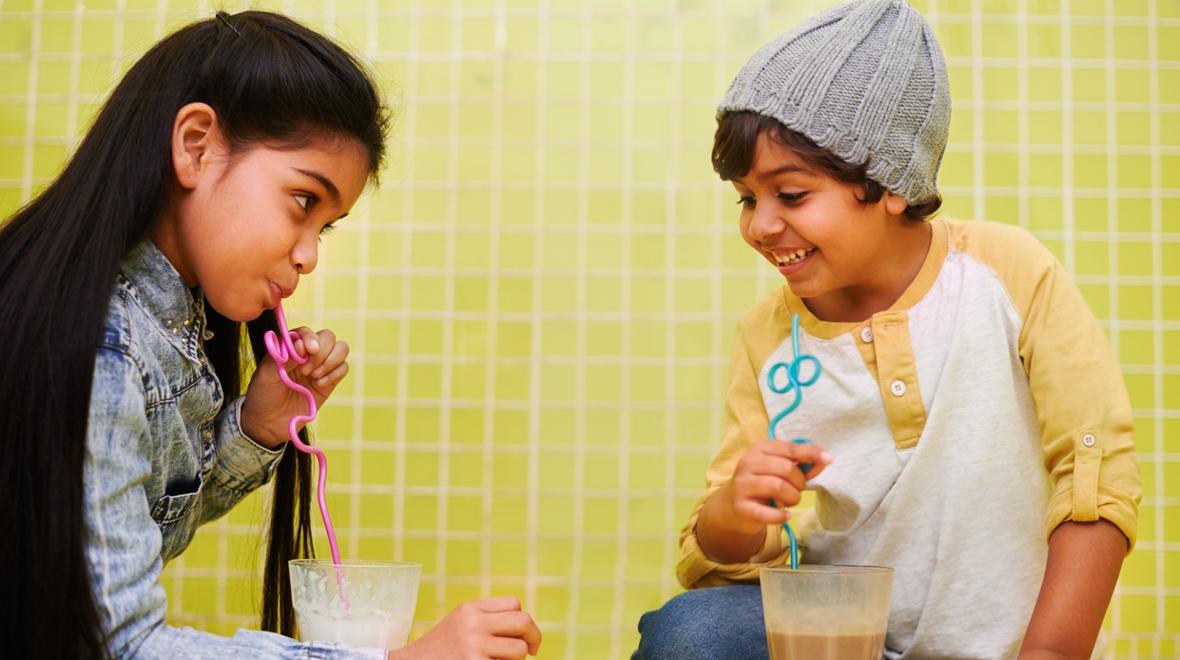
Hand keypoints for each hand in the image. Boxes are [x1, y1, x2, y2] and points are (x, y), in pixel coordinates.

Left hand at [240, 327, 348, 447]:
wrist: (268, 422)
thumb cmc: (263, 395)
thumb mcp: (266, 374)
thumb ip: (284, 356)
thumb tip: (302, 344)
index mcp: (290, 347)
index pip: (307, 332)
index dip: (311, 338)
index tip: (308, 351)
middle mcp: (307, 354)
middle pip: (328, 337)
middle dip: (321, 352)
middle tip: (305, 371)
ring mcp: (320, 367)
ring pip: (341, 349)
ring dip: (331, 361)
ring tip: (314, 376)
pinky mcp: (330, 382)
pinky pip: (344, 368)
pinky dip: (335, 374)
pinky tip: (319, 384)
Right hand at [388, 596, 541, 659]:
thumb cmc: (439, 651)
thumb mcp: (460, 624)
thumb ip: (485, 620)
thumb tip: (524, 627)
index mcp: (470, 609)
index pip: (514, 604)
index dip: (522, 621)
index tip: (522, 635)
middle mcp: (473, 624)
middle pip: (523, 621)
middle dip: (534, 637)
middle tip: (533, 650)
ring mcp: (474, 647)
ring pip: (519, 650)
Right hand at [716, 440, 832, 535]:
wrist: (732, 505)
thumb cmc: (762, 483)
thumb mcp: (779, 469)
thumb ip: (802, 465)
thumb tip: (825, 460)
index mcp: (759, 449)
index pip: (790, 448)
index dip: (811, 453)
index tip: (828, 459)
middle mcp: (747, 463)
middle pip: (786, 469)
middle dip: (800, 483)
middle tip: (798, 490)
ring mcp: (742, 485)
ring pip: (778, 487)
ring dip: (792, 498)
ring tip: (790, 501)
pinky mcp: (740, 506)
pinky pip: (766, 512)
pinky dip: (781, 516)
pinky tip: (785, 515)